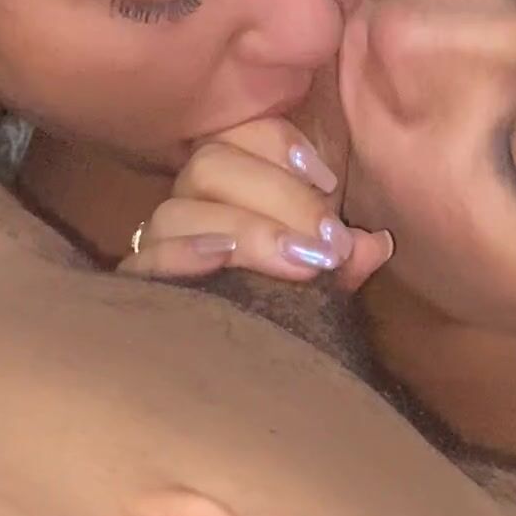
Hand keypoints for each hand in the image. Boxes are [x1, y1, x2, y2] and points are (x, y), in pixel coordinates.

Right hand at [117, 114, 392, 291]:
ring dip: (241, 228)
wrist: (240, 381)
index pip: (238, 133)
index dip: (279, 144)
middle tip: (326, 244)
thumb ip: (345, 257)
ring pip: (176, 209)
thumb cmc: (287, 307)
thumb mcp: (323, 280)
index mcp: (231, 182)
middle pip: (210, 165)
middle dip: (277, 197)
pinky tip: (221, 258)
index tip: (328, 181)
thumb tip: (375, 243)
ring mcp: (159, 242)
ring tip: (291, 259)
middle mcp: (188, 202)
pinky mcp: (140, 285)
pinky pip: (144, 259)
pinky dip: (181, 253)